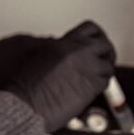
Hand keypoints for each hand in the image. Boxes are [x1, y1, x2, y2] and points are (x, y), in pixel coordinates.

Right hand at [2, 21, 116, 132]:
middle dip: (105, 53)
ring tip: (94, 78)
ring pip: (108, 65)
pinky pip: (106, 82)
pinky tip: (90, 89)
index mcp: (62, 43)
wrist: (26, 105)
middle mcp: (77, 52)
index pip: (90, 29)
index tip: (95, 44)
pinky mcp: (92, 86)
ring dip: (103, 72)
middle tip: (102, 60)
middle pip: (105, 44)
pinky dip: (100, 85)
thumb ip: (55, 50)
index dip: (96, 37)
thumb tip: (64, 51)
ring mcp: (87, 68)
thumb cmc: (25, 86)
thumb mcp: (37, 57)